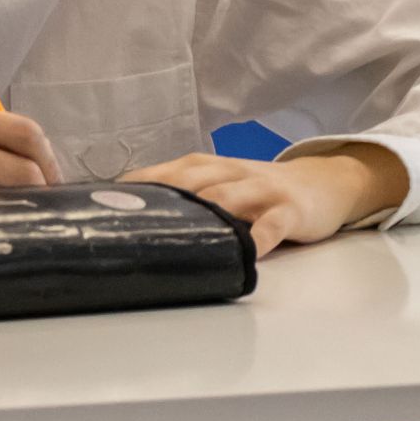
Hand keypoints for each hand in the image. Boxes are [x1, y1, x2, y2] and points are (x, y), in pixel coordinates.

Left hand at [122, 143, 410, 256]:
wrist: (323, 182)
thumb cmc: (258, 190)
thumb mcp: (218, 185)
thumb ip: (182, 201)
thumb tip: (129, 228)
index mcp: (202, 168)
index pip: (158, 175)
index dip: (129, 191)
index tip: (96, 209)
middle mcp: (227, 173)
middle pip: (186, 183)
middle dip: (157, 201)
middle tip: (126, 227)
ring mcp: (259, 191)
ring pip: (226, 199)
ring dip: (203, 217)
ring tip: (178, 238)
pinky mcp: (288, 211)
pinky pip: (272, 224)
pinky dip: (259, 237)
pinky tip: (247, 252)